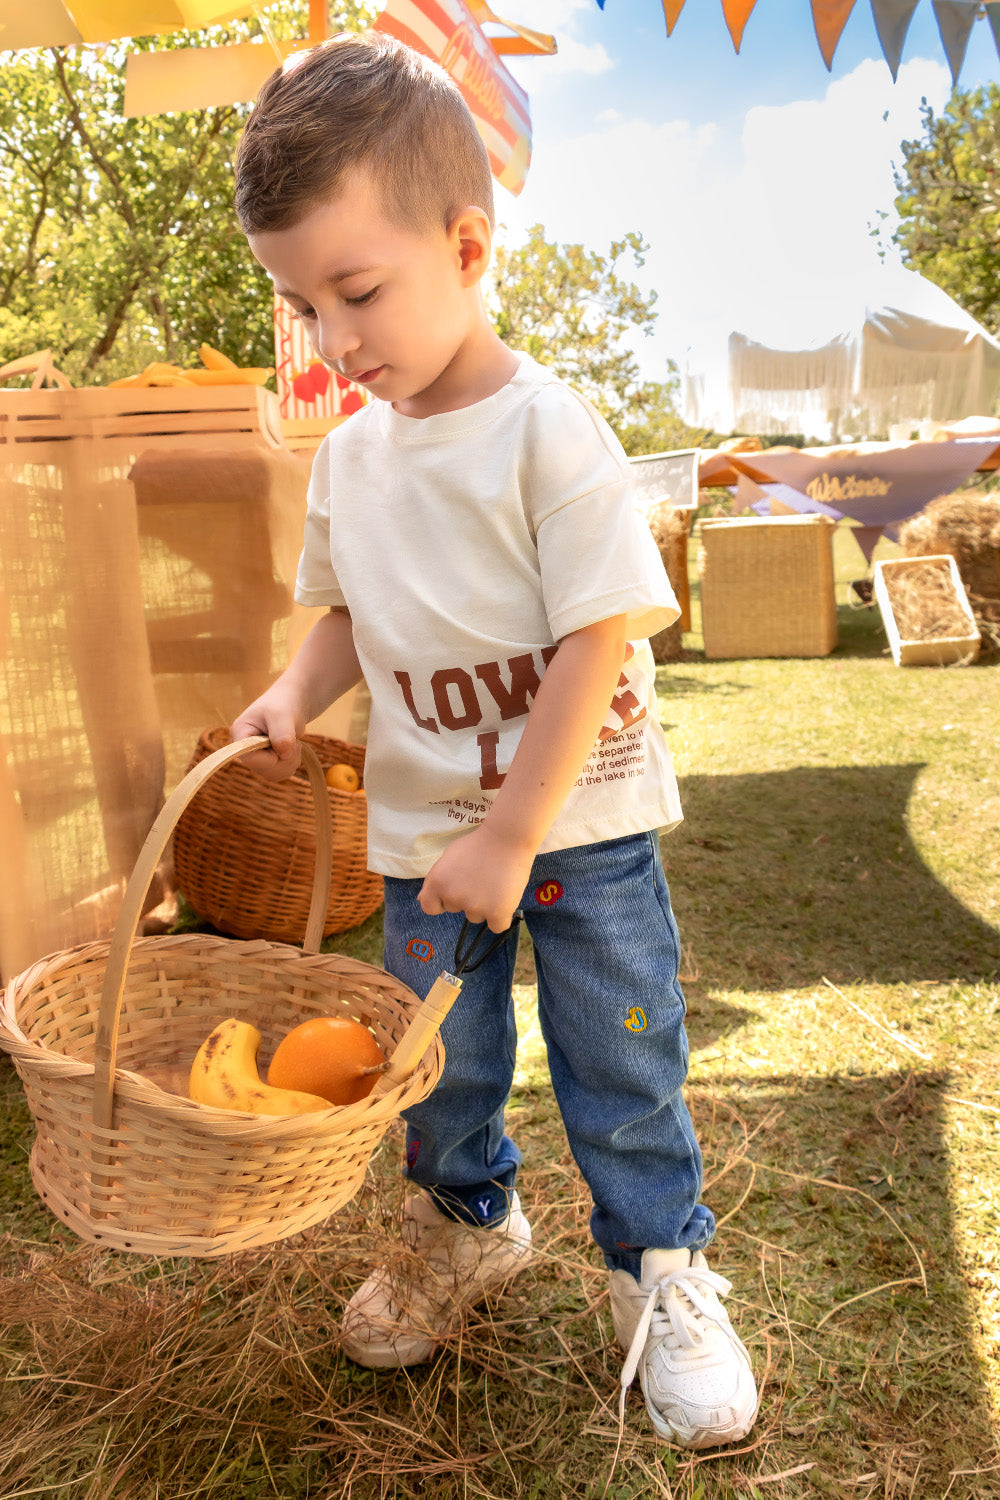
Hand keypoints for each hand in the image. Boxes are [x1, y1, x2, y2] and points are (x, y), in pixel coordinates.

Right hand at [231, 686, 304, 780]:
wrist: (291, 703)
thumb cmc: (282, 704)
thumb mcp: (281, 714)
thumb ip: (282, 734)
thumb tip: (284, 754)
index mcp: (239, 735)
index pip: (249, 758)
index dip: (269, 756)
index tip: (283, 741)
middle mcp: (243, 749)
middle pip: (262, 769)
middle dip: (283, 758)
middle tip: (293, 741)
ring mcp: (255, 757)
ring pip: (272, 775)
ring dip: (289, 762)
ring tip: (293, 743)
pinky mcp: (266, 763)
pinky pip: (279, 774)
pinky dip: (291, 764)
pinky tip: (292, 749)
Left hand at [418, 825, 533, 933]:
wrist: (507, 838)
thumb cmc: (477, 845)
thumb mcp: (448, 857)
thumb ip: (434, 880)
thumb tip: (421, 900)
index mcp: (437, 883)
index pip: (430, 907)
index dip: (441, 900)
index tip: (454, 890)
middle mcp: (453, 898)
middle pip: (456, 910)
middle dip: (465, 899)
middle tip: (479, 878)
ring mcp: (475, 907)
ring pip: (476, 917)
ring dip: (484, 906)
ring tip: (494, 884)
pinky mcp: (497, 912)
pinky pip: (497, 926)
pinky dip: (501, 916)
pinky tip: (504, 899)